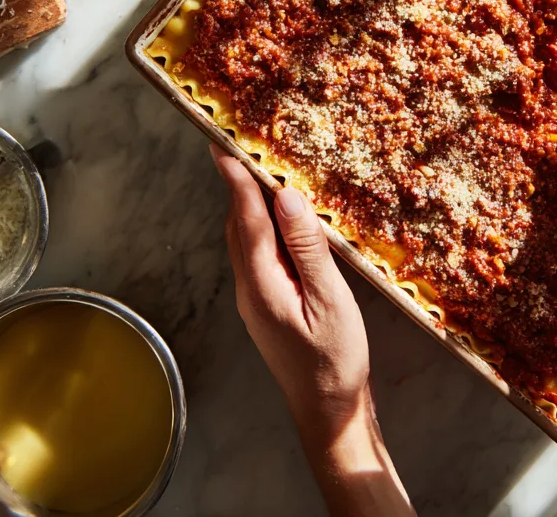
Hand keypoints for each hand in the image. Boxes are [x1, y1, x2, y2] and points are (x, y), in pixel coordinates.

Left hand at [211, 145, 414, 516]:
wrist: (327, 410)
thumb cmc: (334, 358)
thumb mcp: (329, 300)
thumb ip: (307, 248)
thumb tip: (286, 198)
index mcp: (261, 284)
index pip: (246, 220)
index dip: (235, 180)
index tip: (222, 146)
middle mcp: (248, 287)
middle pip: (238, 226)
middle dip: (238, 185)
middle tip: (244, 146)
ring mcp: (254, 297)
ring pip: (246, 239)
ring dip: (250, 205)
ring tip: (262, 172)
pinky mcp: (265, 303)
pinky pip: (258, 253)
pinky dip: (263, 227)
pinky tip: (282, 219)